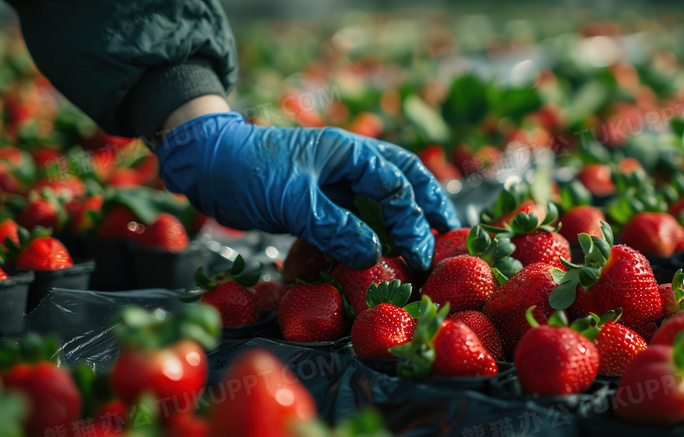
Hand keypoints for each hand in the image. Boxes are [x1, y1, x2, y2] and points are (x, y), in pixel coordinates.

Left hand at [156, 111, 460, 269]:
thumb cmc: (248, 172)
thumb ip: (335, 227)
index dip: (414, 221)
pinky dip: (353, 241)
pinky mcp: (315, 204)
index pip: (397, 186)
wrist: (204, 167)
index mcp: (350, 153)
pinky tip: (358, 260)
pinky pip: (344, 223)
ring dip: (396, 225)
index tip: (422, 256)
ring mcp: (332, 184)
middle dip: (426, 206)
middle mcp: (348, 166)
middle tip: (449, 232)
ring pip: (375, 203)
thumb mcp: (293, 200)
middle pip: (401, 182)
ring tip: (419, 247)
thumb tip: (375, 255)